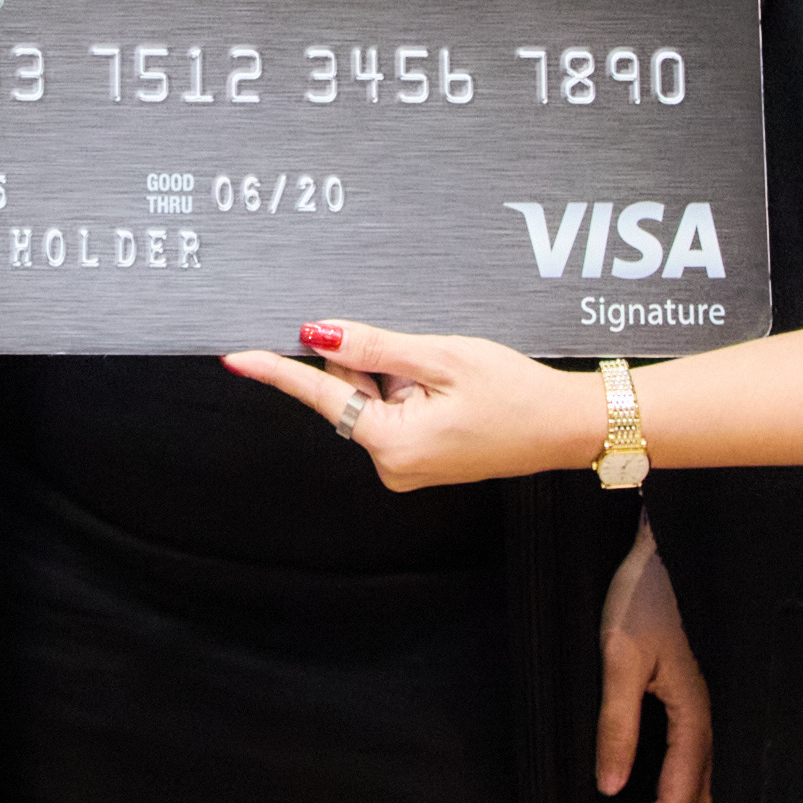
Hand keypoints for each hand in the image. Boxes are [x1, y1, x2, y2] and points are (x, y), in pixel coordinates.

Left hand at [221, 320, 596, 489]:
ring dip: (398, 377)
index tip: (237, 357)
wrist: (565, 426)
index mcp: (394, 444)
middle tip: (427, 357)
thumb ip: (373, 347)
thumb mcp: (441, 357)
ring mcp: (405, 467)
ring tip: (448, 376)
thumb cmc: (515, 391)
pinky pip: (394, 414)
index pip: (322, 397)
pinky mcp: (418, 460)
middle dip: (376, 365)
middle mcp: (393, 465)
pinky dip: (409, 391)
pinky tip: (447, 389)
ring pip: (373, 402)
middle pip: (351, 395)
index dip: (278, 371)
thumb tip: (316, 336)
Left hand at [596, 522, 714, 802]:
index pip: (680, 797)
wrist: (681, 544)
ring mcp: (729, 708)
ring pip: (716, 786)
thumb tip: (611, 787)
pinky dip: (693, 788)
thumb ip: (616, 724)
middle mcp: (725, 719)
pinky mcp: (723, 696)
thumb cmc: (647, 591)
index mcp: (702, 714)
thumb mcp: (620, 654)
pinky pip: (716, 759)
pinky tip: (666, 788)